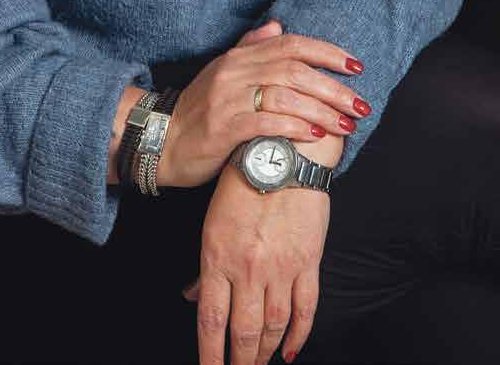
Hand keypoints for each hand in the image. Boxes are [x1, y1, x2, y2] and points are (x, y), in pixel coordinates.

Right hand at [157, 19, 367, 188]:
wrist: (163, 142)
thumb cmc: (200, 111)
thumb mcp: (223, 73)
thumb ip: (251, 48)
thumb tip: (278, 26)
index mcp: (239, 57)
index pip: (291, 44)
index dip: (327, 52)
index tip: (356, 66)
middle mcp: (235, 72)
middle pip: (295, 69)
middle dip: (334, 87)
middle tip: (361, 105)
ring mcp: (228, 98)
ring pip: (285, 94)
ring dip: (322, 110)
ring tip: (346, 124)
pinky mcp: (224, 127)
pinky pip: (267, 122)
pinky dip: (295, 127)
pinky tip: (315, 136)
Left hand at [184, 159, 329, 364]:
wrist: (283, 154)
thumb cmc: (241, 182)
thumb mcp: (213, 221)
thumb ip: (206, 267)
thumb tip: (193, 298)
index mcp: (217, 257)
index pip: (211, 322)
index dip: (209, 356)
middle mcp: (248, 268)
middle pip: (242, 332)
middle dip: (239, 361)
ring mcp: (280, 268)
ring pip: (272, 326)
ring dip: (264, 353)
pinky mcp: (307, 262)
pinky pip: (305, 309)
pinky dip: (299, 335)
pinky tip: (290, 352)